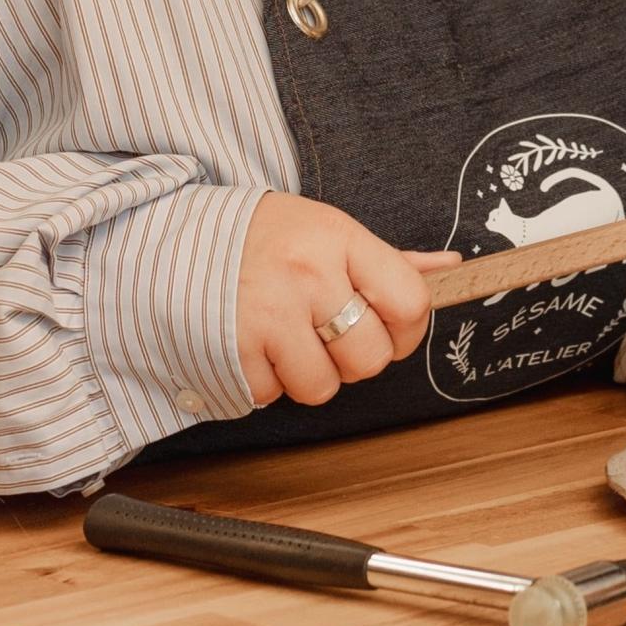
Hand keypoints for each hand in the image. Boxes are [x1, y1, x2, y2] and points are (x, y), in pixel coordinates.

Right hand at [235, 192, 457, 406]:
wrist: (176, 240)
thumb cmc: (263, 238)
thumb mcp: (326, 230)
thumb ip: (388, 260)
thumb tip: (450, 268)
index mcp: (338, 239)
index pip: (409, 301)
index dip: (407, 328)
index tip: (390, 328)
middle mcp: (307, 276)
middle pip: (370, 356)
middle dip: (356, 358)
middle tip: (331, 336)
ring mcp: (268, 315)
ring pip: (322, 386)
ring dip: (309, 374)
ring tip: (288, 339)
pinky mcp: (231, 352)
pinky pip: (272, 395)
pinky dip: (266, 381)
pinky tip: (255, 346)